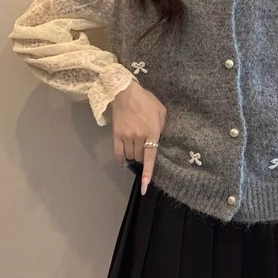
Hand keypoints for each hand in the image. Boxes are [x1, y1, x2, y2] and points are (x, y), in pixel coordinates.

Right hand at [111, 80, 166, 194]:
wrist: (125, 92)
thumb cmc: (146, 100)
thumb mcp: (161, 111)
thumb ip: (162, 127)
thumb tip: (158, 139)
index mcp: (152, 132)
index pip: (150, 157)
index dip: (147, 172)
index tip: (145, 186)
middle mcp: (139, 136)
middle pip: (139, 157)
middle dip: (141, 156)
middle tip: (143, 147)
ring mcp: (126, 136)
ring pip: (129, 156)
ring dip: (132, 156)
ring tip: (134, 148)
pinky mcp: (116, 134)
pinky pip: (117, 152)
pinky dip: (120, 159)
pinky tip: (122, 162)